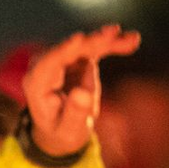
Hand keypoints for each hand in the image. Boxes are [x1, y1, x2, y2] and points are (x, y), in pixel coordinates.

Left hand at [22, 25, 140, 156]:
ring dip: (109, 42)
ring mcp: (60, 61)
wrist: (62, 128)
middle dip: (92, 43)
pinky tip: (132, 41)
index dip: (63, 51)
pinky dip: (112, 45)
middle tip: (113, 35)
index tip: (78, 39)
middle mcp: (45, 69)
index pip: (48, 65)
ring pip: (85, 45)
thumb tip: (82, 93)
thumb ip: (75, 114)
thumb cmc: (62, 132)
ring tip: (132, 40)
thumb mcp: (69, 130)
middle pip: (69, 51)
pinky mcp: (76, 57)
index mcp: (36, 87)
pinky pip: (95, 47)